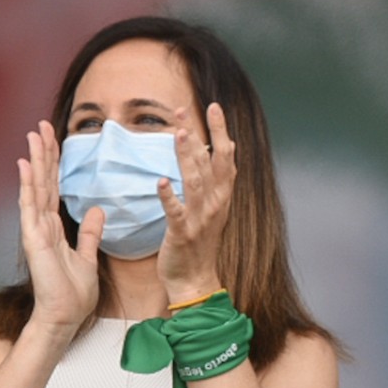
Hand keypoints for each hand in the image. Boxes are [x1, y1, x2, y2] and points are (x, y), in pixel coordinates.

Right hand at [18, 120, 101, 331]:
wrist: (64, 317)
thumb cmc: (73, 293)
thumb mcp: (88, 256)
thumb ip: (89, 232)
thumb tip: (96, 209)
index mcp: (55, 227)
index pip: (55, 187)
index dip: (55, 163)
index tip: (55, 138)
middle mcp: (42, 224)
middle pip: (43, 181)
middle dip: (43, 153)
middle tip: (42, 125)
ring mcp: (35, 230)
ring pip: (35, 187)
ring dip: (35, 161)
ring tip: (33, 135)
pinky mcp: (33, 240)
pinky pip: (30, 207)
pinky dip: (28, 185)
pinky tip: (26, 165)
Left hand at [157, 103, 234, 299]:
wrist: (196, 280)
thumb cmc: (200, 243)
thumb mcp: (212, 208)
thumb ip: (212, 180)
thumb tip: (217, 149)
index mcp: (222, 196)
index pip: (225, 157)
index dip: (220, 131)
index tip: (214, 107)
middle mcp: (215, 204)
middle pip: (211, 163)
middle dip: (201, 135)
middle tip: (185, 111)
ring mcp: (200, 218)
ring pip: (195, 181)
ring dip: (188, 157)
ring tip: (181, 133)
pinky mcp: (182, 233)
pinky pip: (175, 212)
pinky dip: (169, 197)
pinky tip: (161, 181)